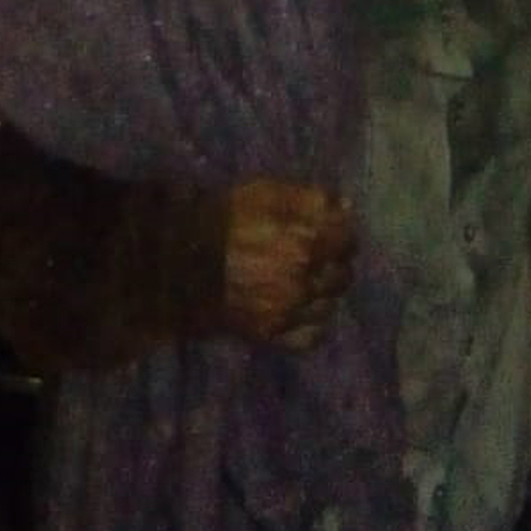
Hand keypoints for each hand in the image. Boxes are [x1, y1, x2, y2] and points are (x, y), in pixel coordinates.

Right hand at [220, 178, 357, 351]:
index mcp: (306, 243)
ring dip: (324, 292)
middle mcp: (304, 281)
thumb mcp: (267, 194)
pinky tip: (301, 309)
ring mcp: (289, 312)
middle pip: (343, 275)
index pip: (348, 240)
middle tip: (317, 256)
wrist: (181, 261)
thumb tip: (346, 206)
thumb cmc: (226, 220)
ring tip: (306, 282)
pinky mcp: (272, 334)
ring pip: (330, 306)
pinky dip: (313, 324)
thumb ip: (312, 199)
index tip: (330, 231)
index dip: (341, 233)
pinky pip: (312, 336)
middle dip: (335, 263)